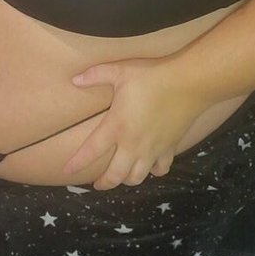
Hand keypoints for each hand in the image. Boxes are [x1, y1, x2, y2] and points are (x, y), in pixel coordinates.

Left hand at [63, 57, 203, 190]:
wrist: (187, 84)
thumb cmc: (151, 77)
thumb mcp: (120, 71)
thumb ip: (95, 75)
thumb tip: (74, 79)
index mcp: (116, 126)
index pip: (91, 150)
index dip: (77, 163)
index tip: (66, 172)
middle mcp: (132, 144)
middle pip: (115, 175)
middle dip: (104, 183)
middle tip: (97, 184)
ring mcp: (152, 149)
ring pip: (136, 177)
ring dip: (126, 180)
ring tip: (121, 176)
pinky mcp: (169, 148)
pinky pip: (160, 169)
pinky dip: (153, 172)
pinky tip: (150, 166)